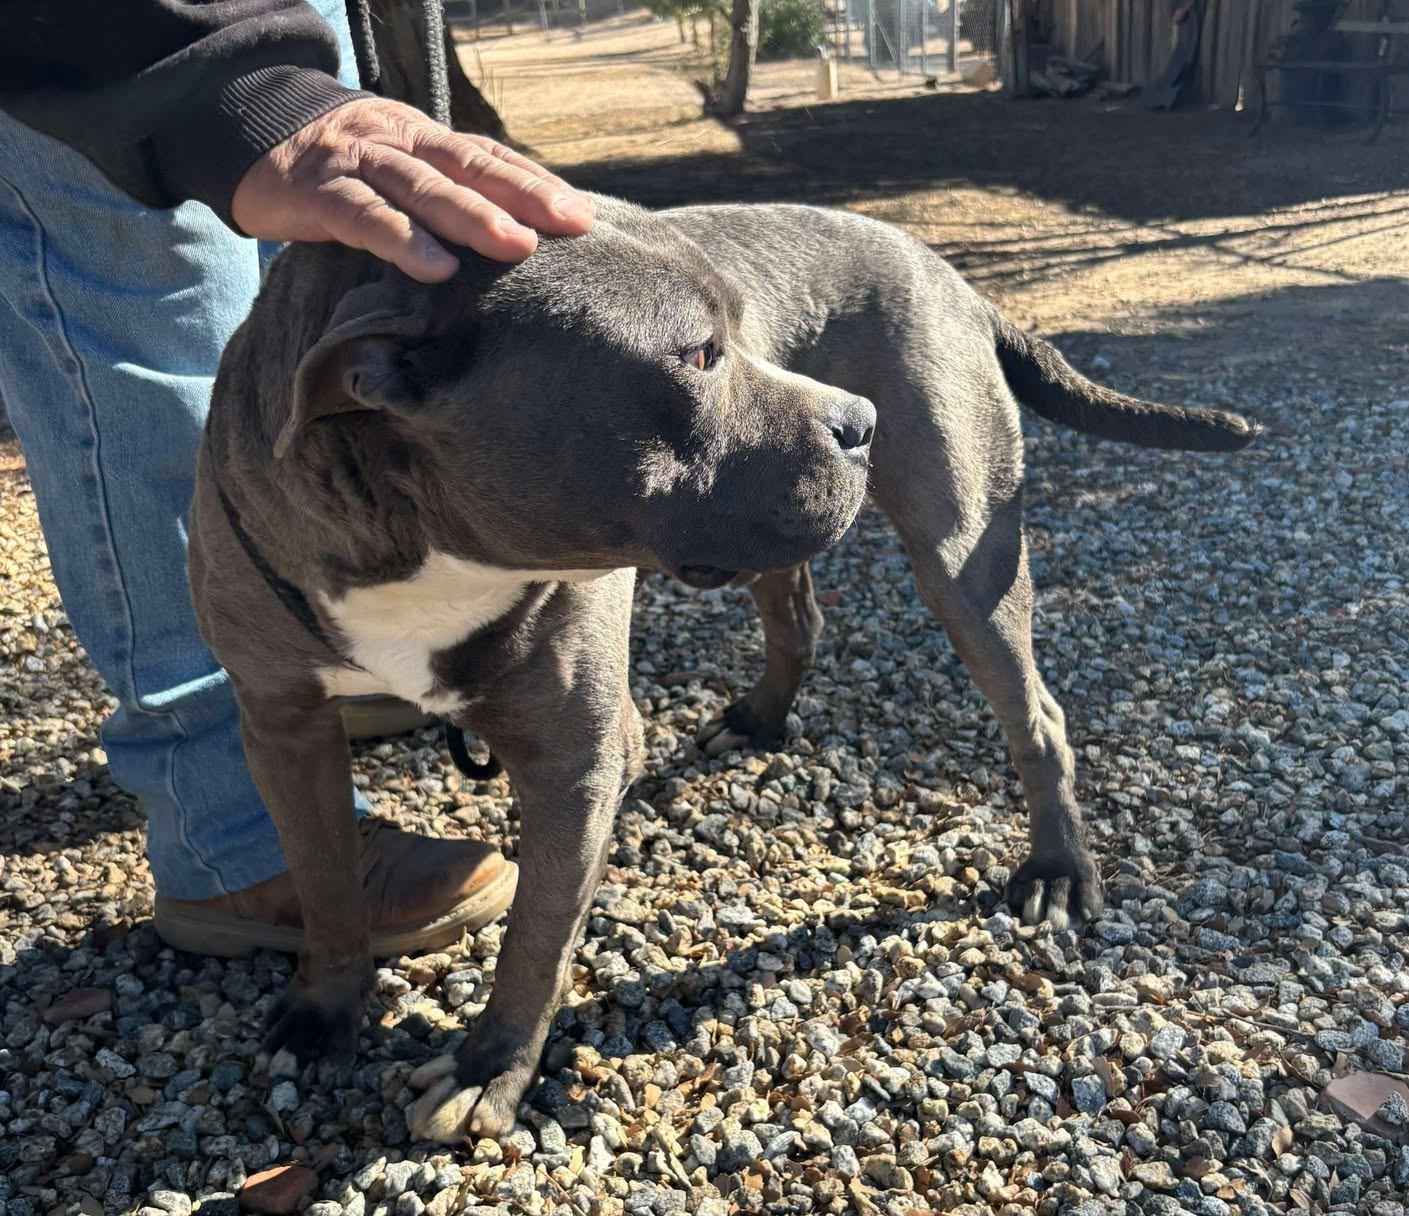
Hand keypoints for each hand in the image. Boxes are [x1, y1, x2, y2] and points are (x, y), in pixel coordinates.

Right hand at [231, 97, 592, 281]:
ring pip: (424, 186)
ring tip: (515, 246)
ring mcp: (360, 162)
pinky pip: (365, 217)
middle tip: (568, 226)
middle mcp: (400, 140)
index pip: (490, 157)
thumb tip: (509, 241)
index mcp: (424, 138)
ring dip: (473, 217)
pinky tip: (435, 268)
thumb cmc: (339, 168)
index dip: (535, 183)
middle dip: (524, 197)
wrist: (247, 134)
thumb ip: (442, 193)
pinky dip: (402, 240)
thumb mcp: (396, 170)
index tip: (581, 216)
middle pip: (470, 166)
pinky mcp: (320, 191)